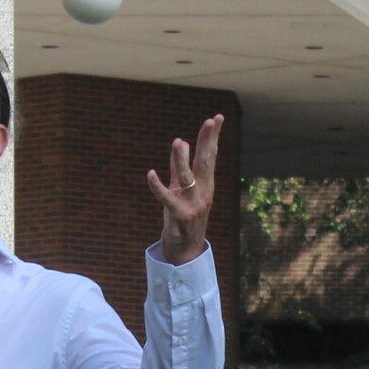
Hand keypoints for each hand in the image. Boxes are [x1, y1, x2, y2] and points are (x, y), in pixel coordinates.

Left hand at [146, 114, 222, 263]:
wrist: (185, 251)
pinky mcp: (179, 215)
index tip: (217, 118)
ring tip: (179, 142)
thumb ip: (179, 168)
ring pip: (187, 177)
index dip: (212, 137)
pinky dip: (158, 186)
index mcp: (205, 185)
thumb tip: (180, 142)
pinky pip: (167, 198)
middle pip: (206, 162)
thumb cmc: (183, 218)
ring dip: (182, 160)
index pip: (210, 156)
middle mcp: (203, 192)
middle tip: (210, 121)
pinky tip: (150, 174)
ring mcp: (193, 204)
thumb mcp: (181, 190)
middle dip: (208, 141)